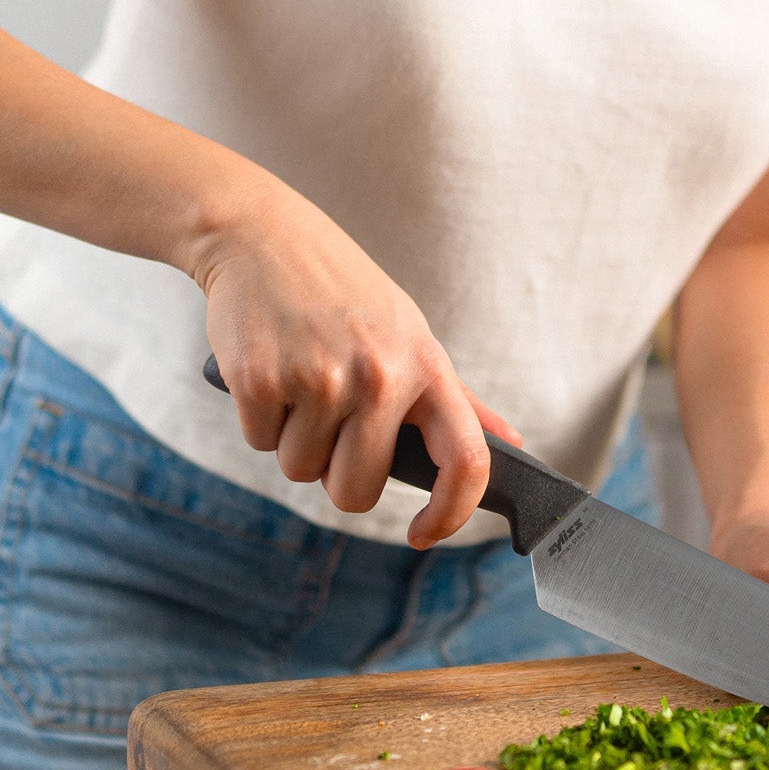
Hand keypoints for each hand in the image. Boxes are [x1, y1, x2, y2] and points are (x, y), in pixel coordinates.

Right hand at [190, 164, 513, 546]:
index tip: (425, 533)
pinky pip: (259, 443)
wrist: (263, 236)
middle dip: (337, 473)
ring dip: (294, 439)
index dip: (452, 513)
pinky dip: (259, 419)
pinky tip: (269, 367)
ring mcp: (320, 377)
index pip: (467, 461)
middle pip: (356, 491)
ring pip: (302, 471)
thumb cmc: (343, 292)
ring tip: (299, 376)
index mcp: (427, 364)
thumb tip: (509, 442)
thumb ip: (456, 398)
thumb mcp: (409, 332)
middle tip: (331, 417)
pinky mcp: (261, 379)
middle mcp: (380, 374)